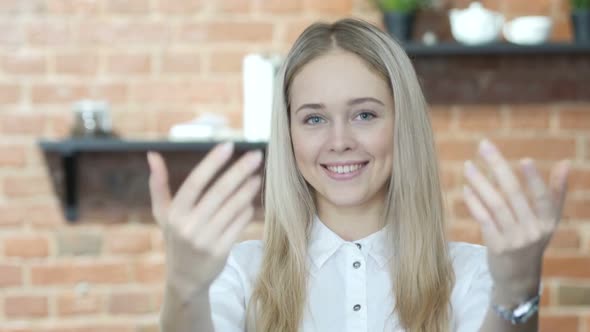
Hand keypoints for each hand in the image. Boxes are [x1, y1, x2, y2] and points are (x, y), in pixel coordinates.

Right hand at [147, 143, 262, 300]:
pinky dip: (247, 211)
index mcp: (174, 213)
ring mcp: (206, 240)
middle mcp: (189, 226)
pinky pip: (239, 224)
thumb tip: (152, 155)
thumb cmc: (176, 238)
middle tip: (256, 155)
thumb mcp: (163, 214)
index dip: (212, 162)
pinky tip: (250, 201)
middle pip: (219, 192)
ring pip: (233, 207)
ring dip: (247, 190)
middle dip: (239, 171)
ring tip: (256, 176)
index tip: (228, 145)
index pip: (195, 182)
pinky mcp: (221, 251)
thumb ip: (158, 184)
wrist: (185, 278)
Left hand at [462, 139, 569, 303]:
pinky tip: (466, 188)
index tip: (525, 159)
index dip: (535, 180)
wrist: (518, 276)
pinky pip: (483, 219)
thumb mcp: (548, 220)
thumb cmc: (532, 239)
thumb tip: (565, 163)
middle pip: (513, 194)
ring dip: (480, 182)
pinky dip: (474, 202)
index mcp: (548, 221)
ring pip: (495, 205)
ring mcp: (514, 240)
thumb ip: (556, 191)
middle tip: (483, 145)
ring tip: (468, 165)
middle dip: (498, 166)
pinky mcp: (496, 247)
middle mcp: (533, 231)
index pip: (543, 197)